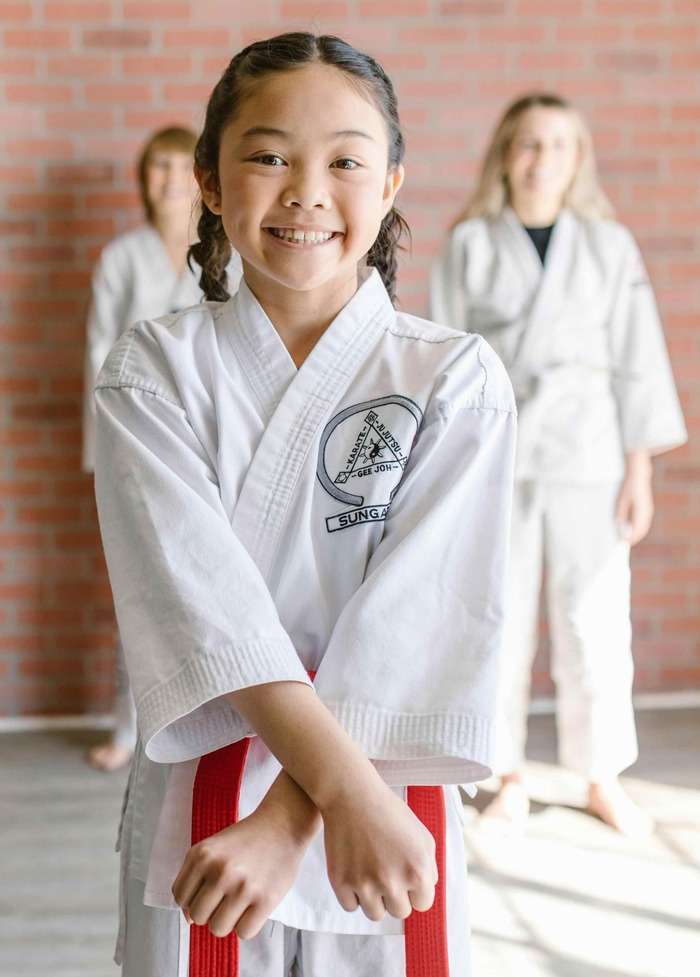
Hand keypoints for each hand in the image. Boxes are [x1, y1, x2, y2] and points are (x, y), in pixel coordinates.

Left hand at [172, 772, 318, 939]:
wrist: (282, 824)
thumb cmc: (247, 839)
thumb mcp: (213, 848)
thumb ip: (195, 878)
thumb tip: (189, 919)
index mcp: (202, 855)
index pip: (180, 897)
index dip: (192, 899)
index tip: (208, 892)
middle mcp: (219, 870)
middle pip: (198, 916)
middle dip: (210, 910)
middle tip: (227, 896)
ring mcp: (243, 886)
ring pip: (218, 928)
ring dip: (228, 920)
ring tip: (240, 902)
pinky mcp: (265, 900)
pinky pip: (243, 933)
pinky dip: (247, 925)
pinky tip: (253, 906)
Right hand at [321, 778, 437, 922]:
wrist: (352, 795)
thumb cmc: (389, 812)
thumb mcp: (422, 835)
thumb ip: (429, 868)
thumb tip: (425, 892)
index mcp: (418, 871)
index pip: (423, 904)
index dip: (415, 890)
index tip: (405, 875)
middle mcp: (392, 882)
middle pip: (399, 912)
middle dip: (395, 895)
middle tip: (386, 871)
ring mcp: (365, 884)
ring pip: (375, 914)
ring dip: (374, 898)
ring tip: (371, 872)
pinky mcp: (341, 883)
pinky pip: (351, 906)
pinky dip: (353, 894)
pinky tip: (355, 871)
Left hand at [615, 452, 653, 545]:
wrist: (639, 475)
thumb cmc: (628, 487)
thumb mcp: (620, 500)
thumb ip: (620, 514)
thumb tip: (618, 526)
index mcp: (641, 511)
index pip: (636, 530)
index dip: (629, 539)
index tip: (622, 543)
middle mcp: (647, 513)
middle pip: (641, 531)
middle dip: (633, 538)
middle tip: (623, 544)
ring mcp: (648, 511)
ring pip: (643, 527)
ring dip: (635, 534)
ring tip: (625, 539)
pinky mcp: (647, 509)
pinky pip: (643, 522)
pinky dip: (638, 528)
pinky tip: (630, 530)